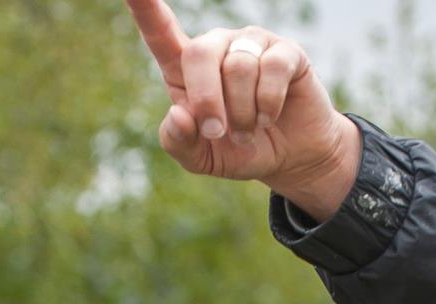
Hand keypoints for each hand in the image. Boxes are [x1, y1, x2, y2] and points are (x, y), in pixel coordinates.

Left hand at [125, 0, 359, 218]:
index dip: (146, 10)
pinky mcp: (286, 51)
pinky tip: (269, 116)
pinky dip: (268, 103)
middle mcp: (217, 47)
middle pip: (199, 53)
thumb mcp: (200, 158)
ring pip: (238, 67)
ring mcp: (251, 45)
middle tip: (217, 132)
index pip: (160, 33)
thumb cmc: (238, 150)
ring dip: (243, 113)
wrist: (290, 157)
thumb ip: (178, 142)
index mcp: (185, 69)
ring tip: (249, 130)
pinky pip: (271, 68)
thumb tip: (180, 113)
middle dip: (207, 99)